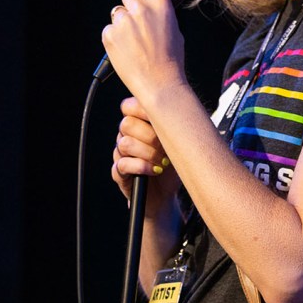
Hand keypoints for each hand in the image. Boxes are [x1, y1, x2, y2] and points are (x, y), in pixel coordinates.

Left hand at [101, 0, 187, 100]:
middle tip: (138, 27)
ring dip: (123, 24)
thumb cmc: (170, 61)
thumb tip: (153, 8)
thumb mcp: (175, 31)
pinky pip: (109, 30)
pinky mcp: (110, 35)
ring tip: (133, 44)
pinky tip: (126, 51)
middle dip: (132, 8)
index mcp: (161, 7)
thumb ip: (161, 14)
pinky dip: (114, 39)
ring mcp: (124, 23)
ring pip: (117, 14)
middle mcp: (142, 11)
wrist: (159, 84)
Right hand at [111, 96, 180, 213]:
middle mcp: (126, 136)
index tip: (159, 118)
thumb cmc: (174, 165)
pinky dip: (142, 167)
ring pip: (125, 144)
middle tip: (166, 148)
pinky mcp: (119, 173)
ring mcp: (120, 154)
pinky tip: (155, 171)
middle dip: (150, 136)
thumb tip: (183, 109)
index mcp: (137, 124)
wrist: (166, 196)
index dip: (142, 109)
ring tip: (162, 162)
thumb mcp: (179, 143)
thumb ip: (176, 125)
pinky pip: (123, 164)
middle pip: (126, 124)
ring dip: (148, 153)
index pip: (128, 106)